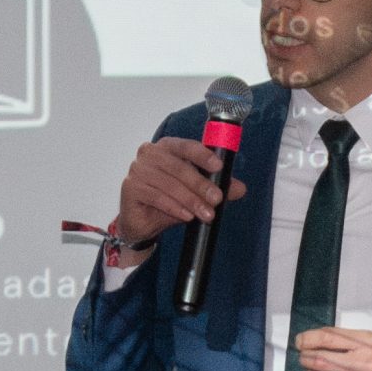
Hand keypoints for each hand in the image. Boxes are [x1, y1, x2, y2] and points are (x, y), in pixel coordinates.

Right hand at [113, 138, 245, 260]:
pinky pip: (156, 196)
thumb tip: (241, 188)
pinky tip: (186, 216)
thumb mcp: (196, 194)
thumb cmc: (168, 201)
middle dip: (201, 185)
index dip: (203, 155)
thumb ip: (216, 187)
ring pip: (169, 184)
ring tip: (206, 214)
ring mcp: (137, 169)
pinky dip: (174, 207)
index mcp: (166, 147)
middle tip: (217, 200)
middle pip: (179, 167)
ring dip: (191, 200)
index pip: (186, 146)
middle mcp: (149, 153)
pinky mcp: (130, 187)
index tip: (219, 167)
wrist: (143, 224)